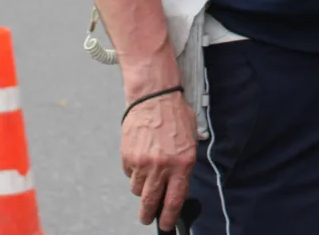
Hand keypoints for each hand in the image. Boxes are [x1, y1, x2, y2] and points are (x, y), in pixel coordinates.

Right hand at [121, 90, 199, 229]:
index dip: (169, 217)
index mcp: (182, 163)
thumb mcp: (191, 141)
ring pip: (138, 190)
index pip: (174, 200)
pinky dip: (134, 172)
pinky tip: (141, 158)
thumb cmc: (175, 116)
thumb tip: (177, 187)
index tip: (166, 224)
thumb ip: (184, 165)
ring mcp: (143, 162)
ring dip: (142, 188)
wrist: (154, 97)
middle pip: (151, 202)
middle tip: (147, 218)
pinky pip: (129, 174)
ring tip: (148, 174)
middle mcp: (162, 166)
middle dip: (149, 214)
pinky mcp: (128, 156)